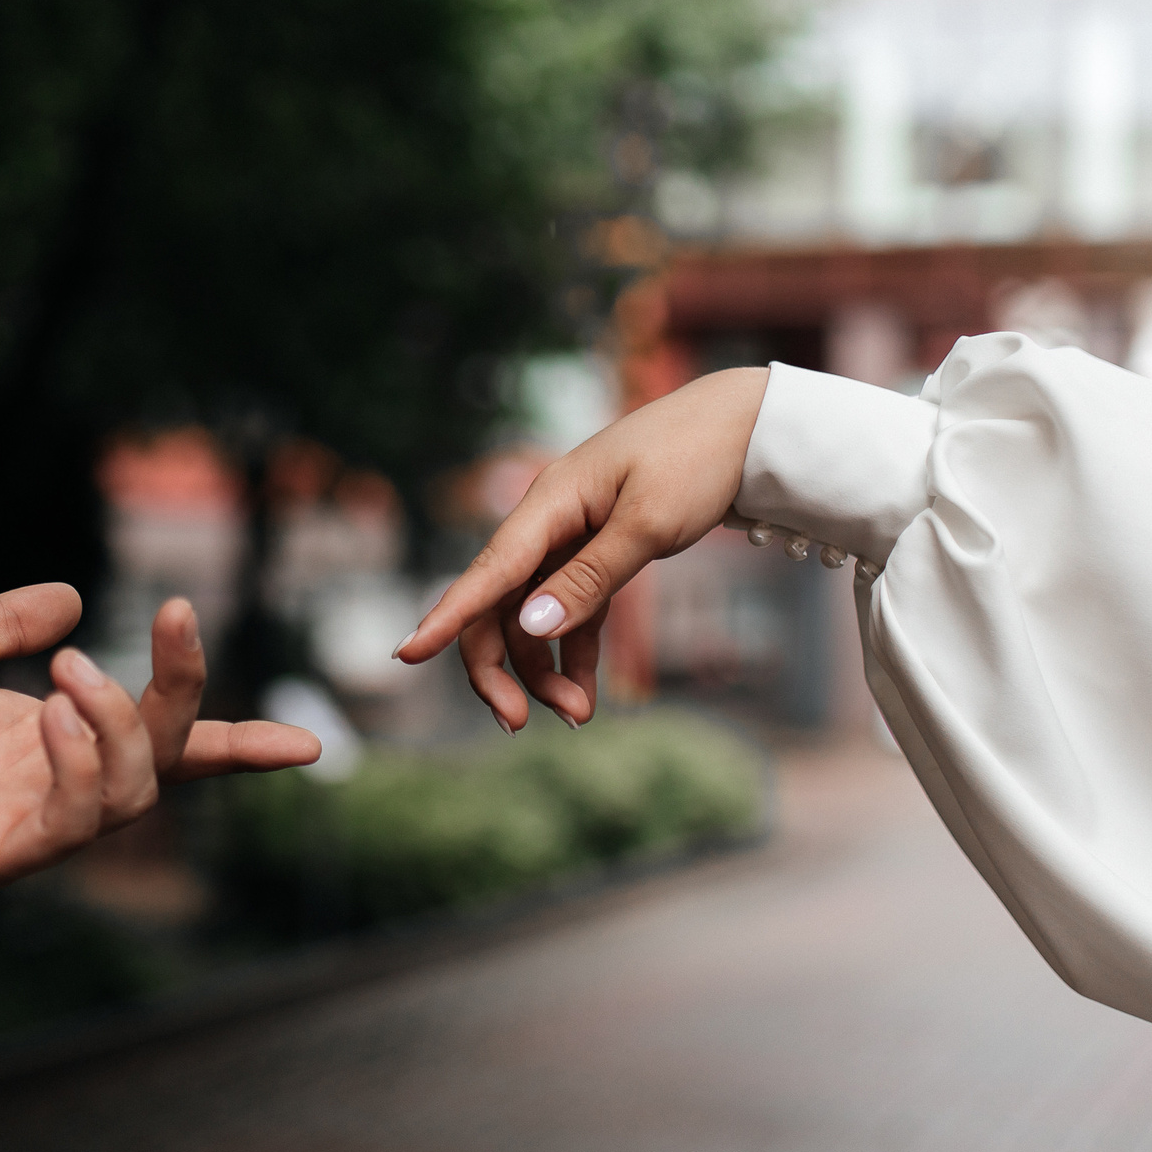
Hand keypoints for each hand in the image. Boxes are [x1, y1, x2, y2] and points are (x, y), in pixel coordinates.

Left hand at [0, 585, 320, 882]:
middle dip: (185, 689)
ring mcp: (24, 826)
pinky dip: (78, 765)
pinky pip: (66, 825)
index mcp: (48, 739)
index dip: (232, 748)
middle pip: (162, 759)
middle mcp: (49, 786)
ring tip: (68, 672)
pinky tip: (46, 715)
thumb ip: (6, 622)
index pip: (161, 749)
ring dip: (123, 723)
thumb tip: (73, 598)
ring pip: (131, 794)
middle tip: (174, 613)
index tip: (309, 746)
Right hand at [395, 366, 769, 731]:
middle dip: (500, 668)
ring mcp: (571, 538)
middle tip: (518, 724)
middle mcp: (548, 522)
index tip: (406, 655)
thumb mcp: (647, 523)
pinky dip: (574, 652)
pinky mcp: (598, 553)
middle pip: (498, 605)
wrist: (745, 427)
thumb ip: (589, 578)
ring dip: (544, 669)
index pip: (486, 571)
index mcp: (548, 503)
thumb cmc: (695, 461)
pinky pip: (570, 611)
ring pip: (532, 616)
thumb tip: (531, 626)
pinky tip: (585, 693)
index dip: (445, 617)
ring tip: (578, 715)